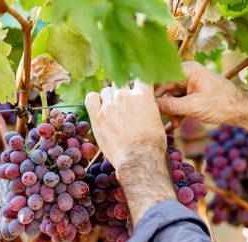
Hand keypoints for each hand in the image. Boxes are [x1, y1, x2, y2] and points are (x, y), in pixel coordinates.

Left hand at [85, 81, 176, 224]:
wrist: (139, 159)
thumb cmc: (152, 144)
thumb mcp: (156, 120)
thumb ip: (147, 106)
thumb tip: (144, 103)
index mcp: (143, 95)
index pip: (139, 77)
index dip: (136, 83)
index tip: (136, 89)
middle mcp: (125, 96)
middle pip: (120, 82)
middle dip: (123, 92)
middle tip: (125, 105)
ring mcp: (110, 105)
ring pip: (106, 90)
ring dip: (109, 97)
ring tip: (113, 111)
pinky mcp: (97, 116)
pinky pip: (91, 98)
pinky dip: (95, 101)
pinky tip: (99, 109)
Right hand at [155, 61, 247, 125]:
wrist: (242, 110)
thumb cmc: (222, 104)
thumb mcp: (194, 106)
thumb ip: (171, 105)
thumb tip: (151, 106)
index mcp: (187, 70)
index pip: (161, 77)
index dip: (152, 92)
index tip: (145, 105)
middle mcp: (187, 75)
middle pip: (164, 88)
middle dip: (162, 104)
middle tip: (159, 119)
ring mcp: (190, 84)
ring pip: (170, 96)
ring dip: (170, 111)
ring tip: (174, 123)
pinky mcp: (192, 94)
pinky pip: (178, 101)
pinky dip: (177, 112)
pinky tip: (178, 122)